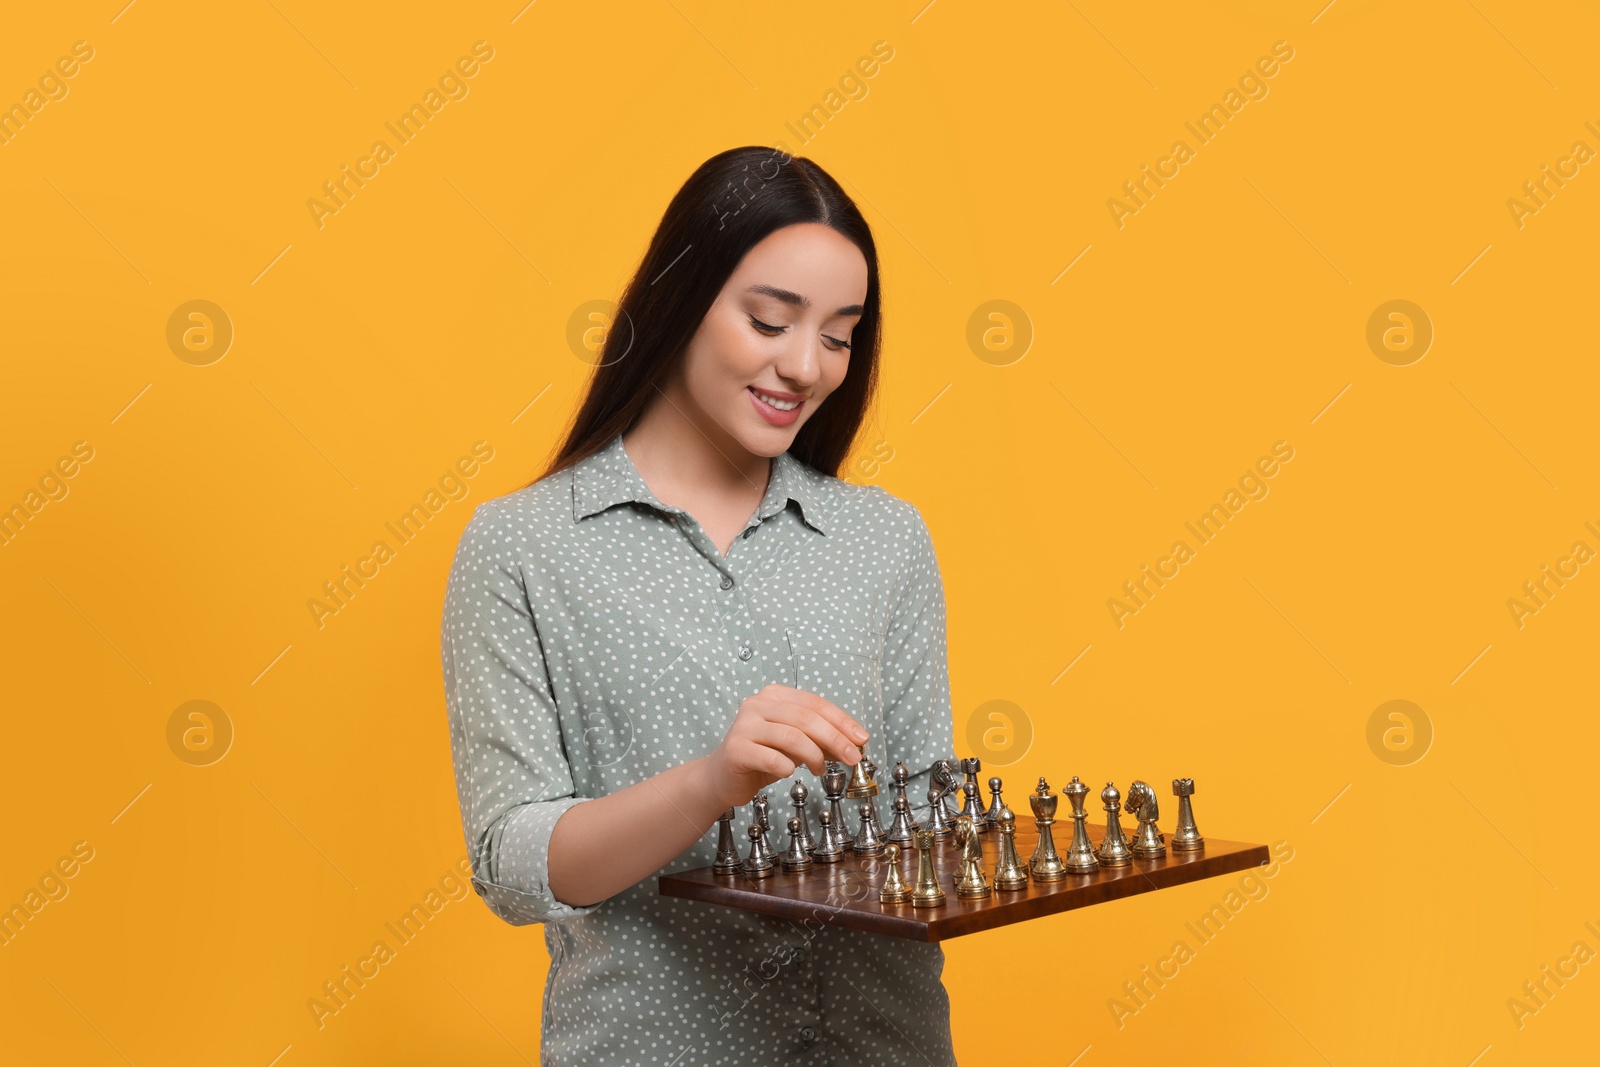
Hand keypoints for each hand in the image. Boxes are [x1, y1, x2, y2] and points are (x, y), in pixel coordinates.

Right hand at [704, 684, 870, 810]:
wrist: (722, 777)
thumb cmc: (762, 757)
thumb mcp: (796, 745)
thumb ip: (821, 740)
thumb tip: (854, 744)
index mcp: (774, 696)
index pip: (815, 703)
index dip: (842, 721)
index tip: (862, 738)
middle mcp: (757, 704)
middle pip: (806, 719)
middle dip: (835, 739)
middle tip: (853, 758)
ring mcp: (744, 725)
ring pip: (792, 737)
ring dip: (814, 756)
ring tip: (819, 769)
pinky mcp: (736, 749)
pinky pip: (773, 759)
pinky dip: (788, 768)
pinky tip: (790, 773)